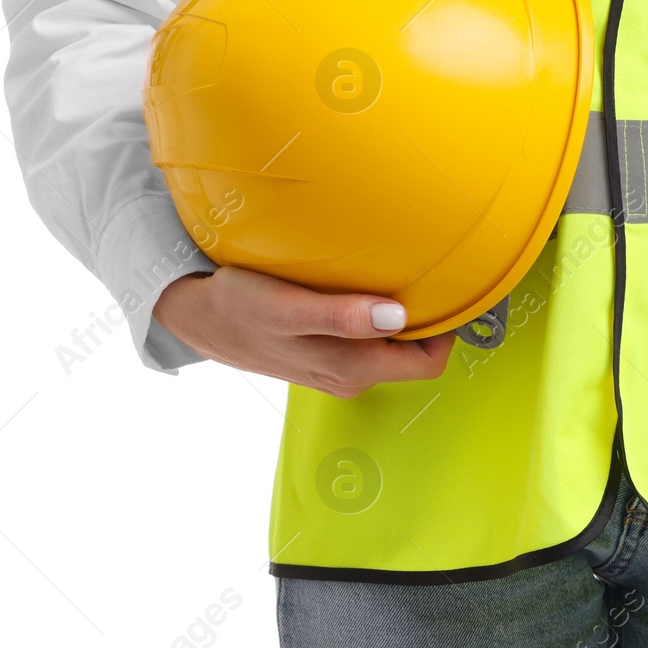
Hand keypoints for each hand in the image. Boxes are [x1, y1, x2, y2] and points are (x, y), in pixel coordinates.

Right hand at [152, 266, 452, 396]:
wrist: (197, 317)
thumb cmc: (240, 306)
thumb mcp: (288, 309)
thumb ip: (342, 316)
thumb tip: (397, 315)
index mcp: (351, 369)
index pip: (428, 361)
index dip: (447, 330)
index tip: (450, 290)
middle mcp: (350, 375)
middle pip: (415, 354)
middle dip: (428, 318)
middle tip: (432, 273)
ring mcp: (338, 367)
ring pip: (392, 345)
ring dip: (401, 314)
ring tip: (399, 274)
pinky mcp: (324, 354)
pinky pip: (368, 338)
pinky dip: (375, 314)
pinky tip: (364, 286)